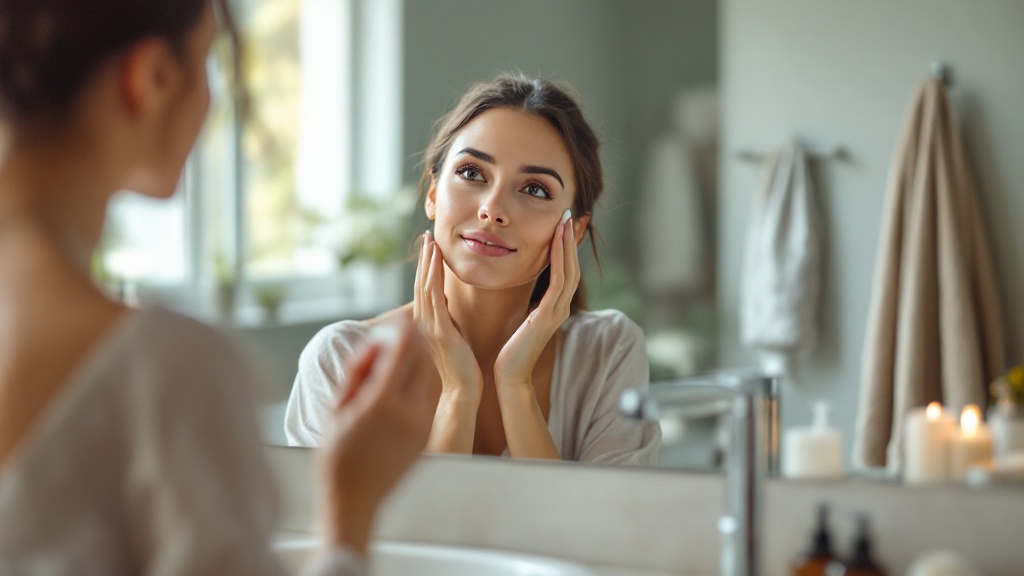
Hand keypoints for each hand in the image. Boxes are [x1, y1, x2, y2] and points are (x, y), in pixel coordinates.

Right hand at [317, 319, 436, 554]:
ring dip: (415, 361)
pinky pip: (427, 395)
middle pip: (423, 358)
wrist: (353, 501)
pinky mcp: (426, 434)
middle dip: (412, 342)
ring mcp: (422, 424)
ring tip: (393, 362)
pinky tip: (397, 385)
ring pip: (428, 375)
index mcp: (383, 402)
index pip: (405, 349)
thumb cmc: (335, 455)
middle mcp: (409, 411)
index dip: (402, 329)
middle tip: (396, 337)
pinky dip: (416, 382)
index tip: (396, 321)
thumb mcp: (337, 408)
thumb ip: (359, 370)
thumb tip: (376, 340)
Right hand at [413, 231, 483, 402]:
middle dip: (424, 258)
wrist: (463, 391)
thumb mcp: (452, 335)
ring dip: (427, 262)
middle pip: (421, 282)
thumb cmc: (461, 366)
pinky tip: (436, 260)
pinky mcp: (438, 330)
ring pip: (424, 286)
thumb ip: (447, 317)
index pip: (424, 288)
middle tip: (427, 234)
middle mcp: (424, 322)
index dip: (426, 266)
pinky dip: (433, 276)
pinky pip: (433, 297)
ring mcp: (429, 326)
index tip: (430, 246)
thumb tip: (447, 300)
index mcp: (428, 322)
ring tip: (430, 240)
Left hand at [493, 214, 578, 387]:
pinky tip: (556, 243)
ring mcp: (557, 312)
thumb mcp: (521, 319)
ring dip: (567, 244)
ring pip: (570, 270)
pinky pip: (559, 282)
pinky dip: (560, 260)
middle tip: (568, 215)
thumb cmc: (510, 350)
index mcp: (553, 308)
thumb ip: (528, 304)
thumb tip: (522, 288)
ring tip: (565, 221)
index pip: (565, 271)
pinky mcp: (548, 316)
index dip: (566, 248)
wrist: (509, 375)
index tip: (562, 225)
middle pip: (573, 266)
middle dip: (570, 240)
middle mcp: (560, 308)